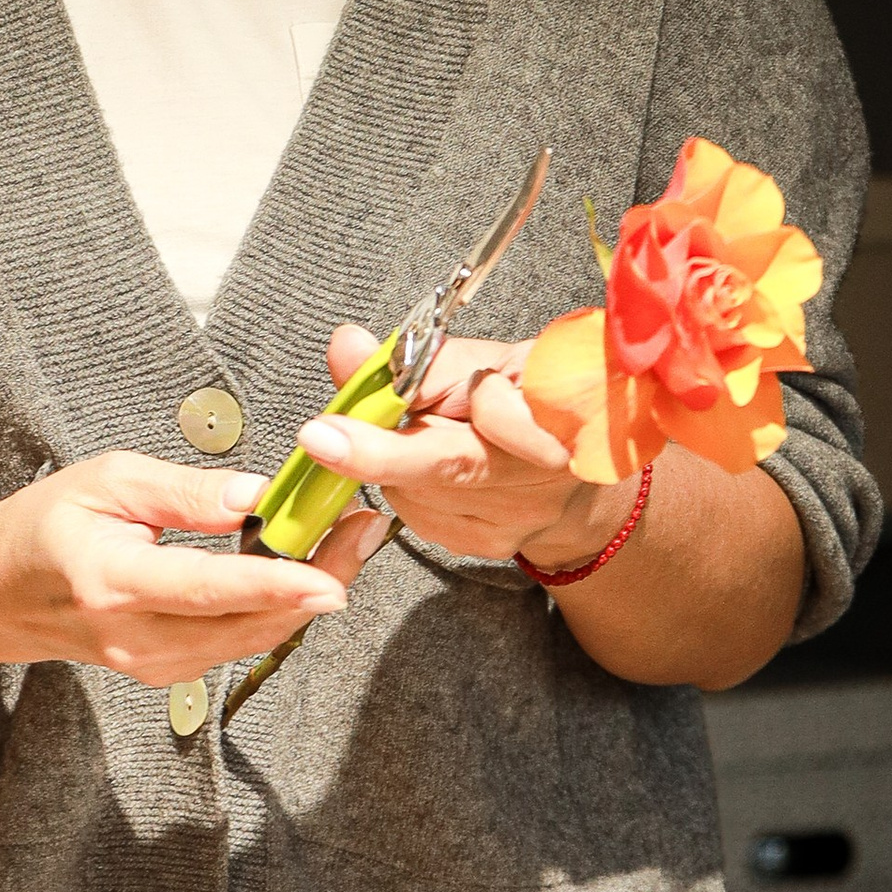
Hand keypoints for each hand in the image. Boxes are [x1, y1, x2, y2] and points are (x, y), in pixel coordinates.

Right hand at [0, 451, 346, 681]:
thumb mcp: (108, 482)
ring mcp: (151, 664)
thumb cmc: (44, 527)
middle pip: (244, 623)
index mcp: (110, 582)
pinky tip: (296, 570)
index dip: (273, 584)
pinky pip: (236, 643)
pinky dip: (273, 609)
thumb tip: (257, 495)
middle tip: (363, 529)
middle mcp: (134, 638)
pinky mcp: (167, 671)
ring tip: (342, 541)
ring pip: (251, 639)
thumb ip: (185, 492)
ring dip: (302, 595)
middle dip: (317, 581)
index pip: (205, 589)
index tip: (330, 575)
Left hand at [293, 329, 636, 576]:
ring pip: (420, 492)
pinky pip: (420, 516)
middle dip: (379, 451)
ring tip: (422, 434)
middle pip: (447, 465)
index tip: (348, 427)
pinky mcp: (492, 544)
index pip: (501, 414)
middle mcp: (552, 467)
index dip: (443, 416)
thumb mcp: (483, 359)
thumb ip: (416, 358)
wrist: (570, 467)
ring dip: (397, 462)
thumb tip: (347, 346)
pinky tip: (429, 471)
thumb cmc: (523, 396)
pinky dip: (408, 490)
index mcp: (560, 402)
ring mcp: (522, 515)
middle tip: (322, 436)